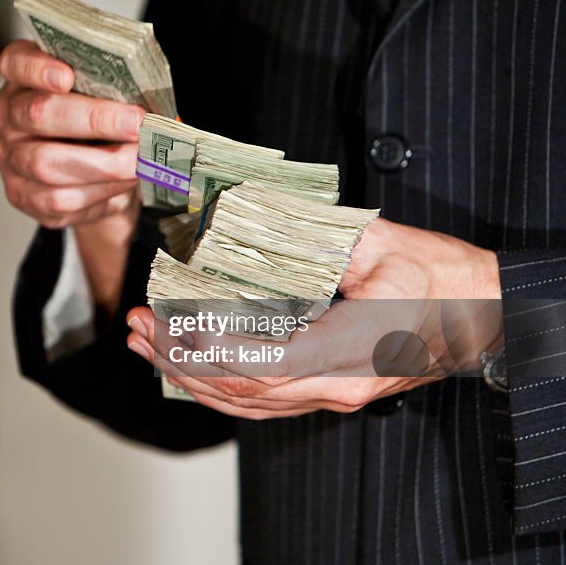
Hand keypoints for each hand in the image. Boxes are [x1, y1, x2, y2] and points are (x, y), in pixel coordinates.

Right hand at [0, 40, 144, 228]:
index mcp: (22, 77)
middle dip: (93, 119)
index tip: (67, 76)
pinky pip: (57, 199)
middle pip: (38, 114)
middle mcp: (7, 115)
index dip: (38, 68)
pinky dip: (99, 192)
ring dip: (103, 164)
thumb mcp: (105, 97)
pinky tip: (123, 183)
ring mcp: (10, 157)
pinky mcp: (22, 195)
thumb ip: (117, 92)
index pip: (15, 62)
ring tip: (140, 161)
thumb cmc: (98, 126)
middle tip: (135, 124)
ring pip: (46, 164)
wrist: (94, 176)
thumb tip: (156, 106)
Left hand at [122, 220, 503, 418]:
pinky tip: (185, 367)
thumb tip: (252, 217)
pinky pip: (261, 401)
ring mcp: (332, 395)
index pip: (261, 361)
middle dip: (178, 358)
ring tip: (143, 345)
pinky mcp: (327, 391)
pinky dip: (216, 386)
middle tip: (134, 325)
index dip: (207, 346)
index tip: (165, 318)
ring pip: (245, 401)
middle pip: (240, 386)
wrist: (485, 313)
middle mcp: (335, 385)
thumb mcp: (381, 243)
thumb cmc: (441, 276)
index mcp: (349, 350)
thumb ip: (317, 234)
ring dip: (188, 376)